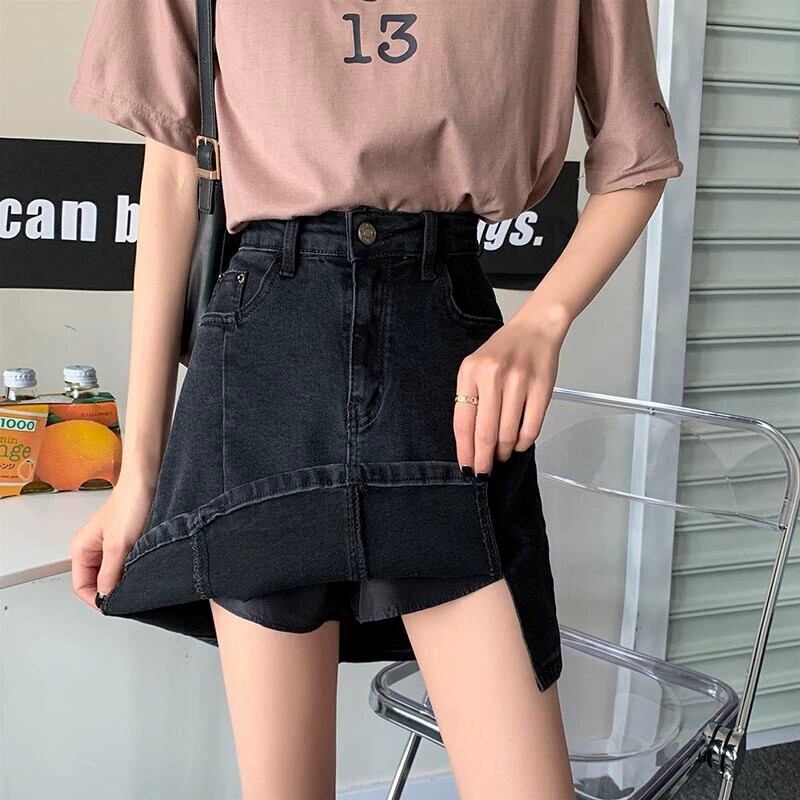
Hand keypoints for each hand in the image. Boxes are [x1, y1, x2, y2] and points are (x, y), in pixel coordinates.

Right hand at [69, 474, 155, 609]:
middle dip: (111, 590)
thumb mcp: (118, 544)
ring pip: (112, 573)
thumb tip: (106, 597)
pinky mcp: (127, 540)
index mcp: (81, 548)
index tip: (115, 605)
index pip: (81, 586)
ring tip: (138, 578)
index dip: (96, 599)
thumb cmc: (131, 502)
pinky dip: (133, 568)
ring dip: (124, 579)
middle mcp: (93, 548)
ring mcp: (110, 545)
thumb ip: (110, 573)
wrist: (149, 480)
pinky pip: (125, 563)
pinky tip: (143, 567)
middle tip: (129, 595)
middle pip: (96, 582)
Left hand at [453, 310, 568, 474]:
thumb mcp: (475, 368)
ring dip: (504, 452)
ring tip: (502, 456)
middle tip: (483, 472)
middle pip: (485, 432)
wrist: (535, 329)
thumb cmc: (502, 352)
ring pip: (508, 433)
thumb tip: (472, 442)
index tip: (466, 467)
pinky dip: (523, 443)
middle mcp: (493, 376)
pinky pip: (531, 427)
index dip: (464, 449)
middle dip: (483, 459)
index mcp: (471, 372)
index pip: (463, 421)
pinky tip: (518, 444)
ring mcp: (519, 382)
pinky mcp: (541, 388)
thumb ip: (471, 399)